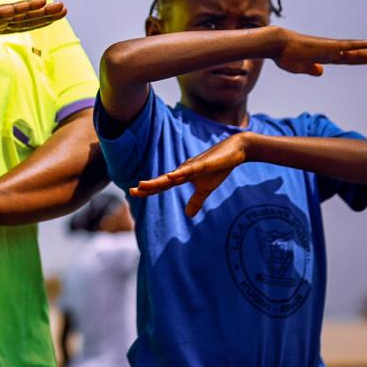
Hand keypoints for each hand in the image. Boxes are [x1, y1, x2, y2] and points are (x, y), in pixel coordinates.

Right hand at [0, 0, 64, 55]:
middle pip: (24, 18)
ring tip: (60, 6)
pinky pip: (8, 12)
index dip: (34, 22)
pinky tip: (38, 3)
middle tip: (64, 8)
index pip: (16, 25)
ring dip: (41, 11)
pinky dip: (24, 8)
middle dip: (45, 15)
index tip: (49, 19)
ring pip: (21, 13)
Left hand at [130, 133, 248, 217]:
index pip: (163, 185)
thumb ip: (196, 200)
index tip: (134, 193)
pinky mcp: (203, 163)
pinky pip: (190, 169)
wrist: (235, 151)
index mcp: (182, 176)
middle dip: (148, 187)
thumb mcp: (205, 189)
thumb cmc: (218, 168)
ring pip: (172, 175)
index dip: (149, 190)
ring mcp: (192, 166)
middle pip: (162, 180)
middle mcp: (183, 170)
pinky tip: (171, 176)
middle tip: (131, 192)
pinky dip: (180, 173)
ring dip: (158, 181)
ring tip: (142, 185)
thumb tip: (188, 215)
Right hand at [273, 29, 366, 76]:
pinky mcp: (328, 46)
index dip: (352, 60)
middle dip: (363, 56)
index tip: (363, 59)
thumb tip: (321, 71)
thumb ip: (310, 69)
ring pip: (351, 51)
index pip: (341, 59)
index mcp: (320, 57)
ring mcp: (328, 48)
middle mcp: (327, 52)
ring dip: (366, 52)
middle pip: (349, 55)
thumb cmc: (284, 55)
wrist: (278, 44)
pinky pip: (347, 45)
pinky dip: (359, 44)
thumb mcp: (299, 67)